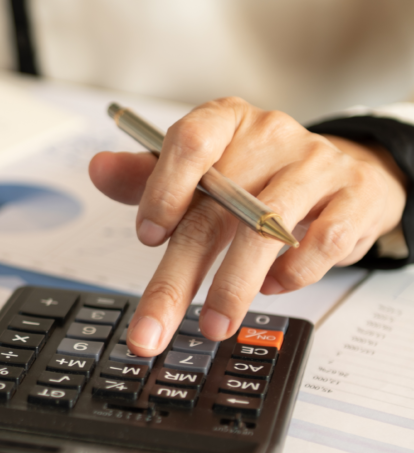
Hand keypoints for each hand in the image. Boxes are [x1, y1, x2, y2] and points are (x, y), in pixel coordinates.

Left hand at [89, 97, 407, 355]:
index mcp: (224, 122)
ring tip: (213, 327)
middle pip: (215, 210)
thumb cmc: (257, 174)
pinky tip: (271, 288)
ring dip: (233, 288)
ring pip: (265, 230)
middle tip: (151, 330)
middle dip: (176, 280)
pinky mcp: (354, 197)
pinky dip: (292, 275)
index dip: (164, 190)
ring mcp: (315, 165)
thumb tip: (98, 169)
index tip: (147, 237)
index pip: (189, 143)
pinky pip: (320, 242)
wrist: (345, 172)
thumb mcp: (202, 170)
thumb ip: (147, 177)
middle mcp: (269, 136)